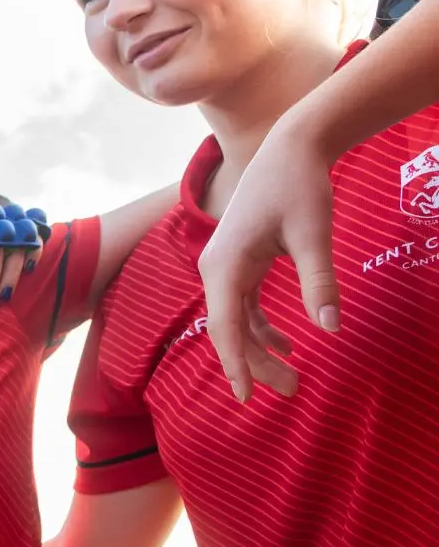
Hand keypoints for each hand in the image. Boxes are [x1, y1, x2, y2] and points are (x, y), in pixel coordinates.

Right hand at [198, 122, 334, 401]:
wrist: (290, 148)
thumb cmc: (299, 187)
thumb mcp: (313, 235)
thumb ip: (319, 282)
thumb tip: (331, 328)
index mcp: (224, 265)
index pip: (225, 327)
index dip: (235, 364)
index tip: (245, 397)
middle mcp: (216, 269)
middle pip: (230, 329)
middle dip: (256, 364)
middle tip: (291, 391)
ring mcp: (225, 266)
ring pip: (237, 321)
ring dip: (261, 349)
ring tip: (292, 376)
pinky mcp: (240, 262)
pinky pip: (245, 306)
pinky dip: (264, 328)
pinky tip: (289, 344)